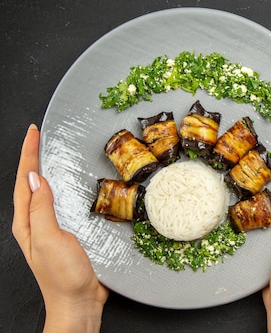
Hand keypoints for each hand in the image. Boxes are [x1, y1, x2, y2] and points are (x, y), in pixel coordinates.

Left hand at [12, 124, 108, 332]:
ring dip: (49, 171)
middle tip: (40, 136)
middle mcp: (36, 223)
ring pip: (47, 192)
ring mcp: (52, 229)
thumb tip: (36, 178)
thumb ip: (41, 208)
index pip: (25, 181)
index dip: (28, 155)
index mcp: (27, 223)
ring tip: (52, 153)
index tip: (34, 133)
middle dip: (33, 158)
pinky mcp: (69, 234)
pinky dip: (66, 188)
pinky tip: (74, 186)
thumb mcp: (49, 238)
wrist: (79, 304)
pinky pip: (64, 204)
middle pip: (32, 183)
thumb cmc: (62, 276)